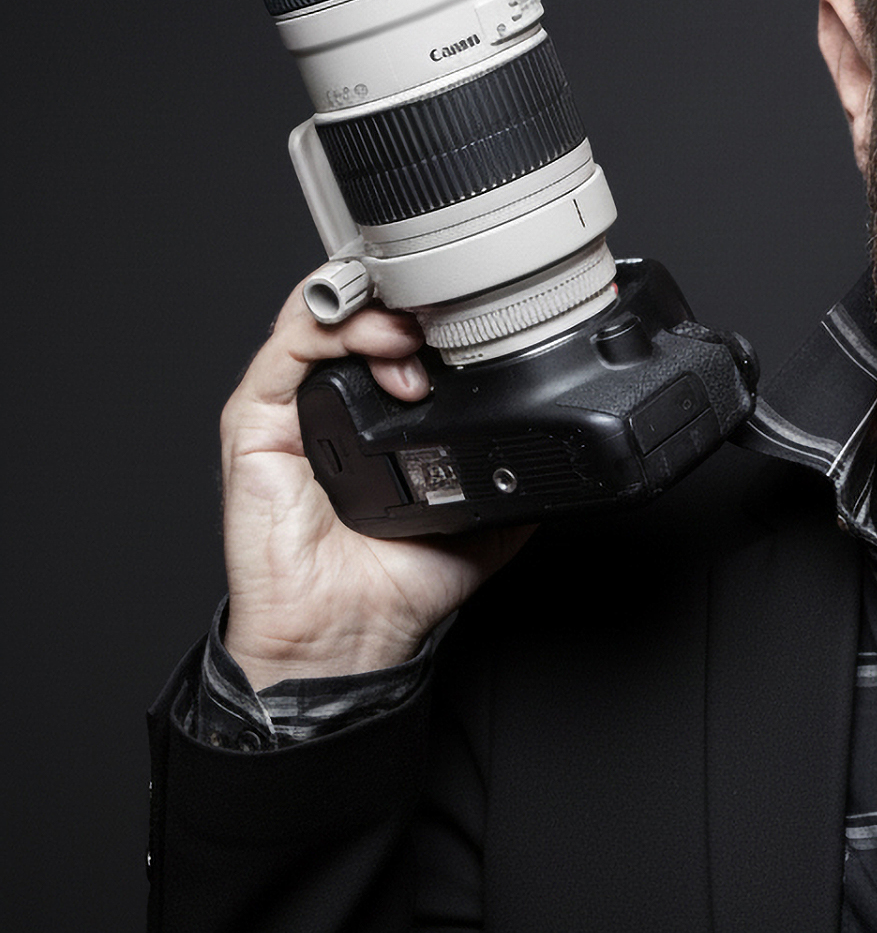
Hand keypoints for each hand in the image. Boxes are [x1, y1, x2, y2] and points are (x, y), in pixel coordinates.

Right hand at [221, 282, 533, 685]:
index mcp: (375, 418)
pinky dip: (335, 326)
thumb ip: (514, 478)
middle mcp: (330, 402)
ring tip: (417, 337)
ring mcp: (291, 407)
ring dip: (378, 308)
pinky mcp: (255, 421)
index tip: (482, 314)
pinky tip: (382, 344)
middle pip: (360, 310)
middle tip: (450, 318)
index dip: (435, 310)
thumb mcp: (485, 519)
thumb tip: (564, 453)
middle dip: (407, 298)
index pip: (397, 332)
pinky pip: (285, 347)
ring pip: (323, 313)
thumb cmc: (398, 583)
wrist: (351, 634)